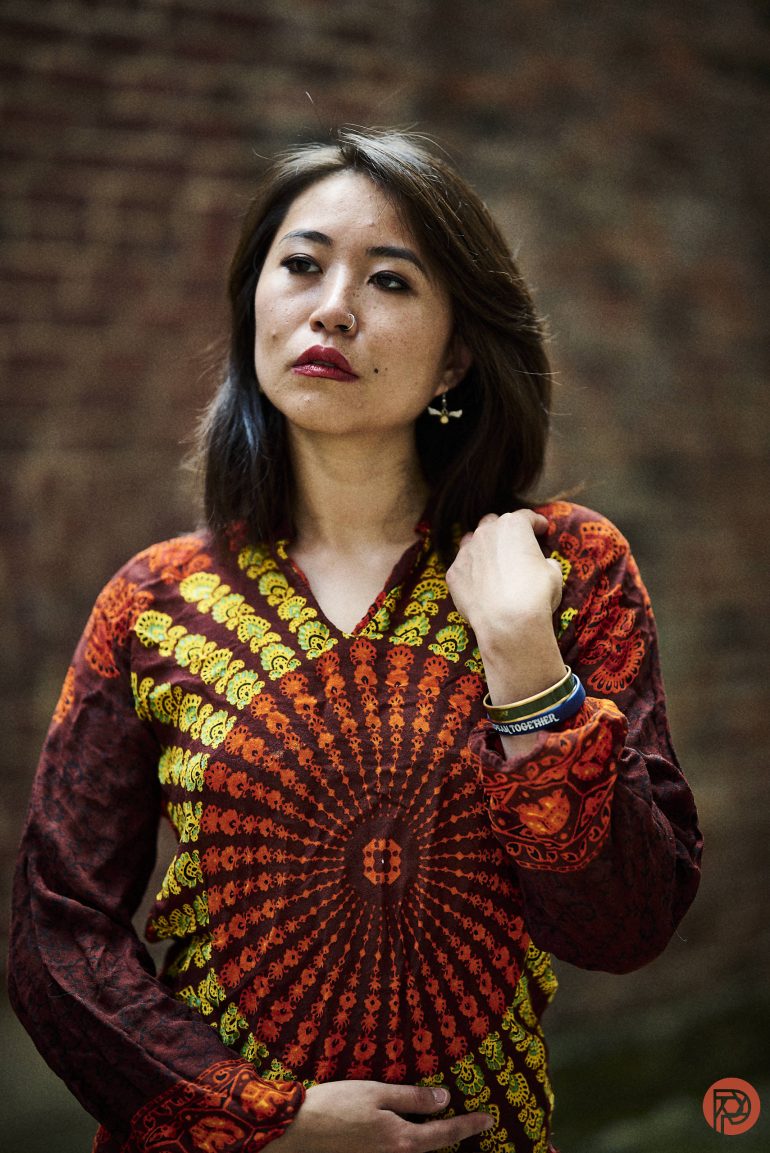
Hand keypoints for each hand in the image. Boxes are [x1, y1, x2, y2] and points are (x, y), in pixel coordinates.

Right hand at [269, 1079, 493, 1152]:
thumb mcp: (378, 1093)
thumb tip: (444, 1099)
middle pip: (429, 1148)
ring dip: (426, 1138)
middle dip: (448, 1135)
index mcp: (401, 1140)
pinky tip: (402, 1126)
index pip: (444, 1134)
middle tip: (469, 1122)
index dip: (468, 1126)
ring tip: (437, 1123)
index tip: (488, 1120)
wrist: (296, 1132)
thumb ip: (412, 1098)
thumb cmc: (336, 1106)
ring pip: (411, 1150)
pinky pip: (394, 1151)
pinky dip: (406, 1142)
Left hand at [446, 511, 565, 717]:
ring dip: (482, 548)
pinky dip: (471, 572)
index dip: (535, 522)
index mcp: (513, 526)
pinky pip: (463, 568)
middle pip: (494, 523)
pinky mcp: (453, 573)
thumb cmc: (535, 595)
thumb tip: (544, 564)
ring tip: (492, 562)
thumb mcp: (553, 574)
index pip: (525, 517)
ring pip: (472, 541)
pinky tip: (479, 585)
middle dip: (504, 531)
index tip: (541, 528)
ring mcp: (466, 552)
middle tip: (514, 545)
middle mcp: (485, 533)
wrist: (507, 622)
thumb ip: (545, 562)